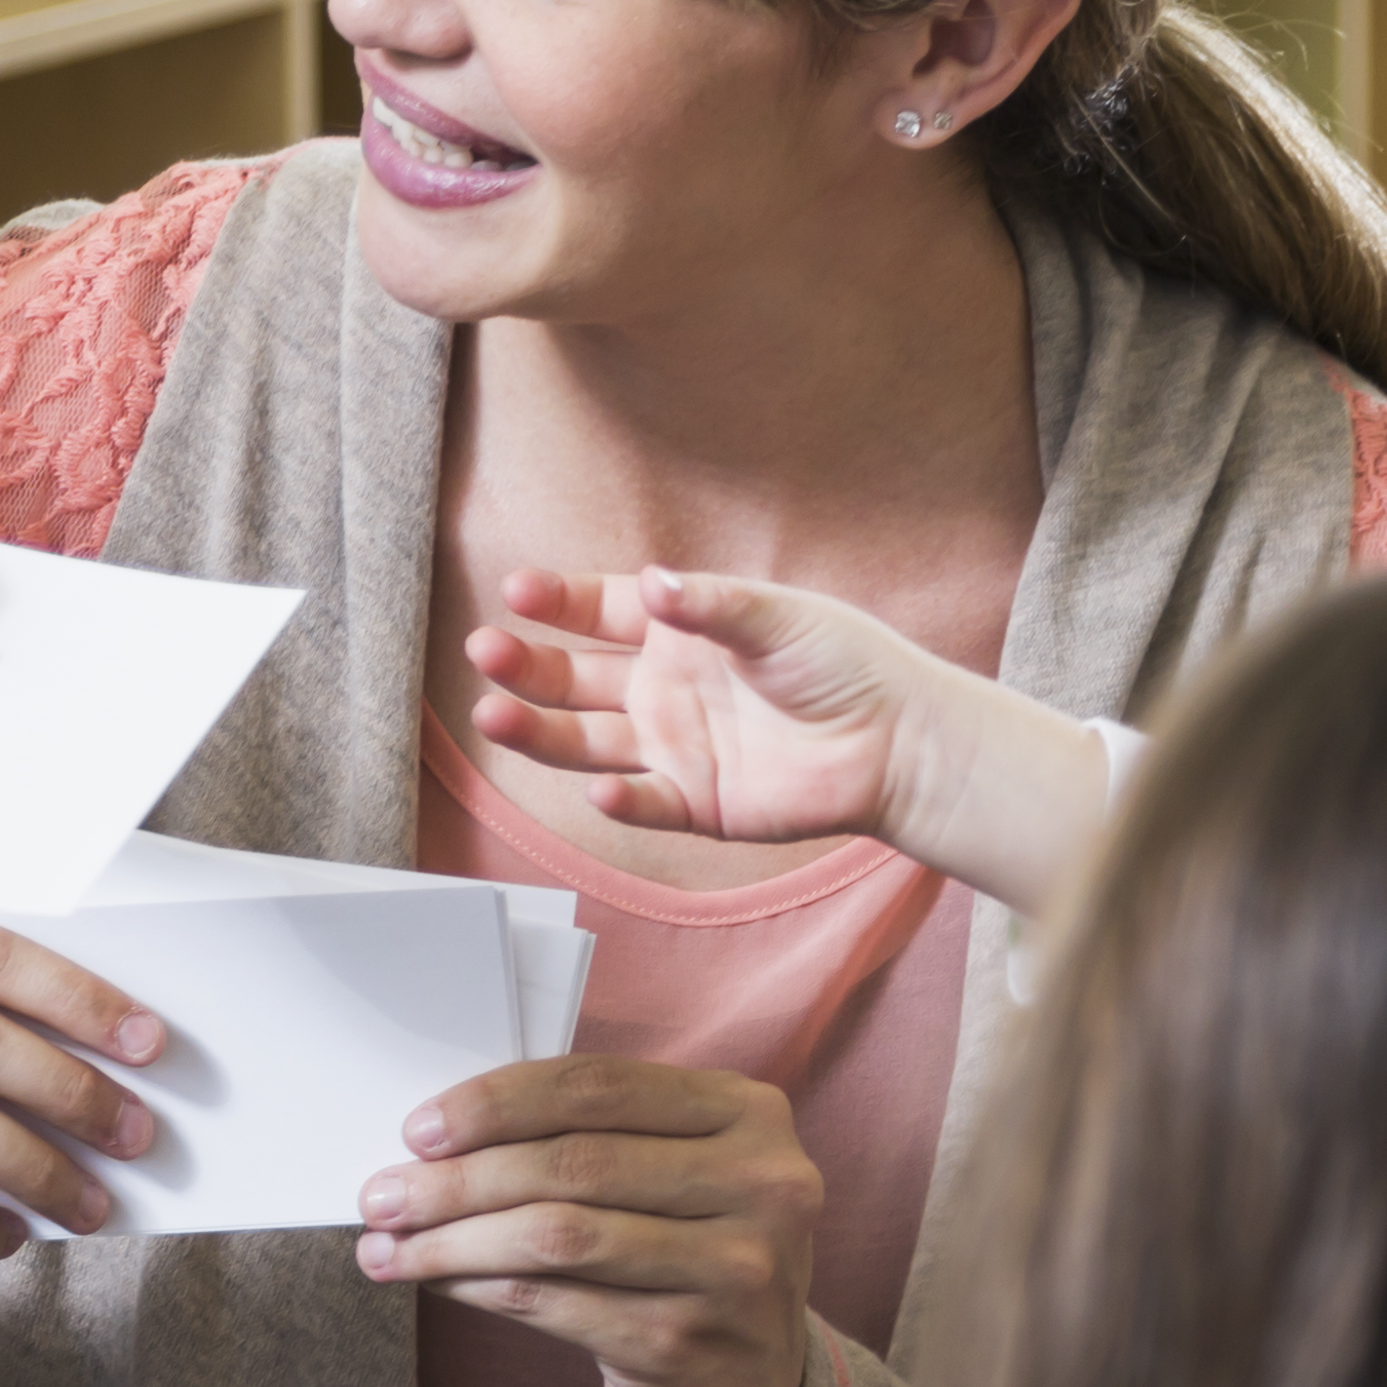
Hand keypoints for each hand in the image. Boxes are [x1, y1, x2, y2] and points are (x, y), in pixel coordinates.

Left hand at [357, 1056, 819, 1386]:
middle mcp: (760, 1184)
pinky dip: (480, 1288)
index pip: (600, 1087)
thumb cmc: (686, 1263)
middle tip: (381, 1195)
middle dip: (459, 1178)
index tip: (419, 1129)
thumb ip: (594, 1139)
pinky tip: (439, 1282)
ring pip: (555, 1235)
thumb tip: (442, 1138)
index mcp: (750, 1114)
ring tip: (388, 1246)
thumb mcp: (675, 1180)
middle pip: (572, 1161)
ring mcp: (732, 1268)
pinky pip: (552, 1303)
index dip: (498, 1103)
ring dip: (453, 1239)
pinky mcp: (685, 1343)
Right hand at [462, 568, 1117, 919]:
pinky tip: (599, 787)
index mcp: (678, 631)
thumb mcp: (777, 616)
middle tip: (487, 652)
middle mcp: (663, 689)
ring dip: (540, 732)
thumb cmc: (845, 663)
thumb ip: (712, 605)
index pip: (598, 612)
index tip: (519, 591)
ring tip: (494, 715)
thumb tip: (652, 584)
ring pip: (586, 742)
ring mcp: (673, 747)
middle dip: (527, 666)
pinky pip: (643, 802)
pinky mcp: (696, 802)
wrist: (899, 740)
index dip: (557, 602)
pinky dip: (619, 799)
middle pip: (573, 678)